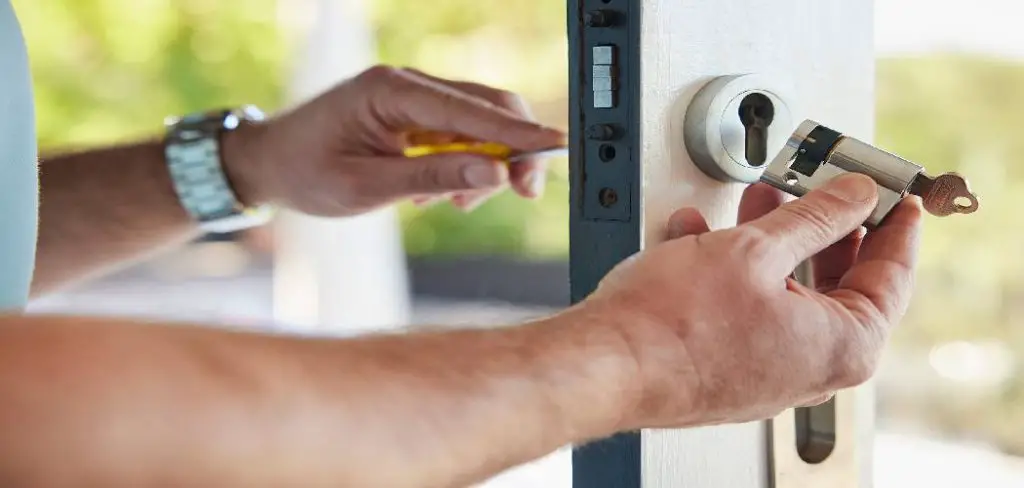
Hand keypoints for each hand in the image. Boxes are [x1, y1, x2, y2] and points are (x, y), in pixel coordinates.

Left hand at [223, 65, 564, 215]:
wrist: (269, 164)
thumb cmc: (305, 171)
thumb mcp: (367, 186)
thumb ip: (434, 178)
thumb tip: (494, 174)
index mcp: (390, 90)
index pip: (470, 110)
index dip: (518, 133)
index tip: (555, 150)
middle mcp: (408, 85)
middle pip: (488, 107)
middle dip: (515, 150)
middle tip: (525, 192)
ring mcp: (414, 99)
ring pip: (480, 124)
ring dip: (488, 165)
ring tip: (457, 203)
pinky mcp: (416, 116)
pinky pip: (461, 136)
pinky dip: (466, 166)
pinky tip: (439, 193)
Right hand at [582, 174, 922, 430]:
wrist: (609, 364)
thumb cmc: (675, 323)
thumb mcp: (757, 247)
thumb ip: (816, 216)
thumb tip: (854, 196)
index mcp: (843, 345)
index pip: (892, 274)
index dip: (894, 223)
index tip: (895, 195)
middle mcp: (813, 368)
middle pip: (839, 282)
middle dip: (822, 226)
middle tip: (822, 188)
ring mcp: (770, 372)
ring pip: (788, 293)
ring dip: (772, 241)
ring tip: (757, 203)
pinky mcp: (730, 368)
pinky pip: (750, 310)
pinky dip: (736, 271)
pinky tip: (704, 239)